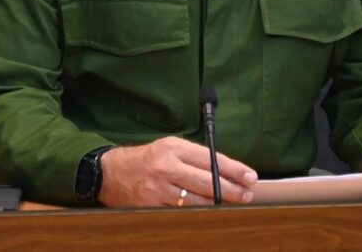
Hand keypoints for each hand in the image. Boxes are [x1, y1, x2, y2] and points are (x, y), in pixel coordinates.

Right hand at [98, 136, 257, 206]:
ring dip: (218, 205)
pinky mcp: (151, 207)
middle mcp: (166, 167)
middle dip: (231, 190)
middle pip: (207, 182)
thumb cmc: (148, 158)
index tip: (250, 176)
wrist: (111, 173)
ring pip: (196, 202)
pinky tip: (209, 214)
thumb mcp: (170, 147)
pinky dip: (196, 214)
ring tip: (232, 204)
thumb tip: (226, 170)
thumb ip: (196, 157)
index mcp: (173, 148)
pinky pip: (180, 213)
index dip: (234, 169)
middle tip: (247, 194)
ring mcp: (158, 189)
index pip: (211, 159)